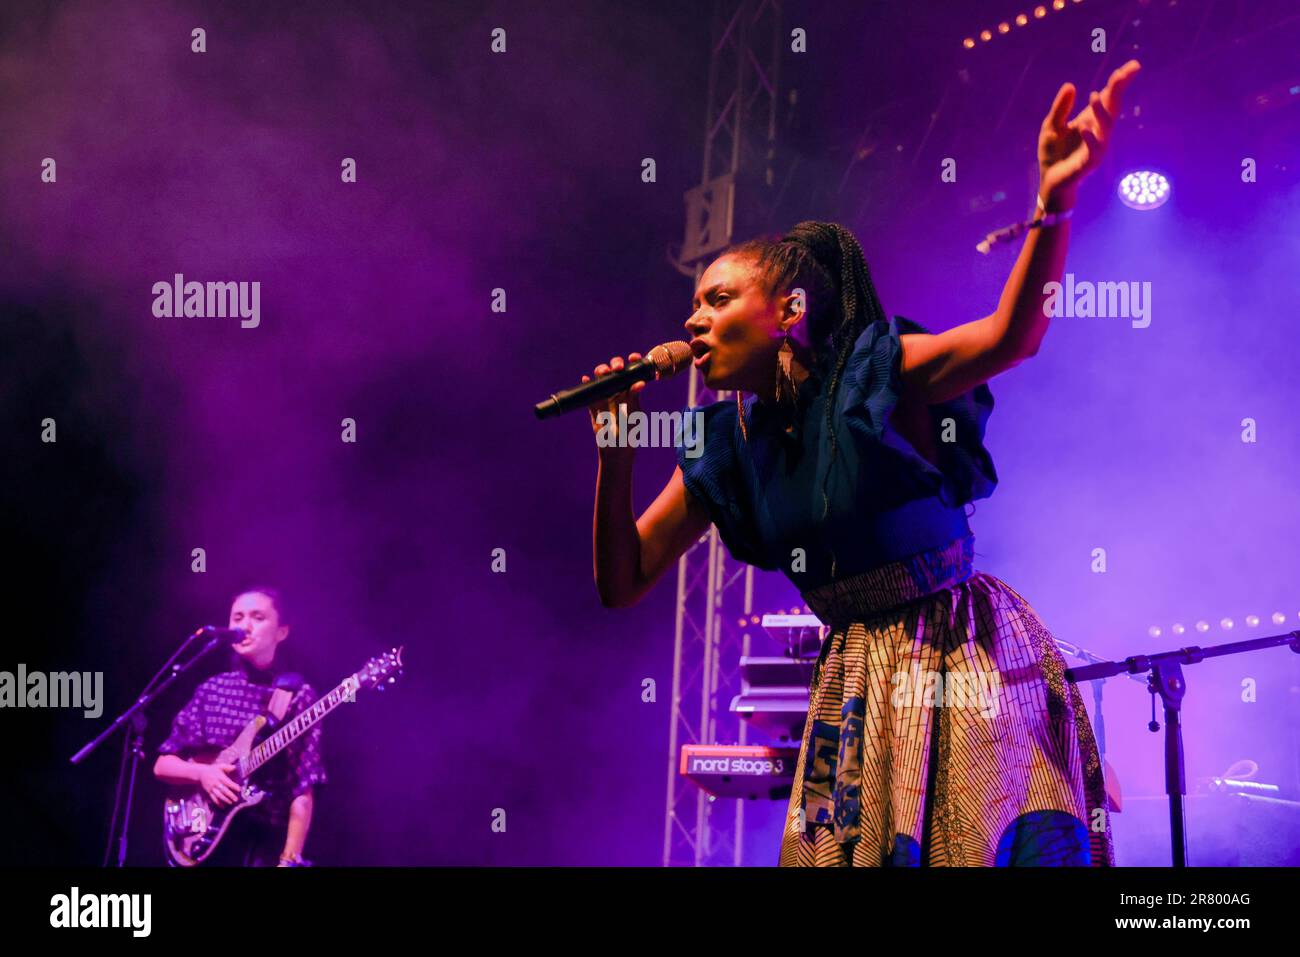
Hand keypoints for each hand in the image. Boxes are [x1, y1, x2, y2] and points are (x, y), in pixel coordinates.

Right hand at [197, 762, 240, 805]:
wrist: (201, 773)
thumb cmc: (213, 769)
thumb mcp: (220, 766)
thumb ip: (228, 767)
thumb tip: (235, 767)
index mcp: (220, 777)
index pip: (227, 782)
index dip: (233, 786)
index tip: (239, 789)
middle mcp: (216, 783)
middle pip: (223, 790)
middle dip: (230, 795)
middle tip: (236, 799)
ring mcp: (212, 788)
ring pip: (219, 795)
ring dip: (225, 800)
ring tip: (231, 803)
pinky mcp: (209, 792)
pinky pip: (213, 798)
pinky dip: (218, 803)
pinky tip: (222, 806)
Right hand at [582, 354, 644, 454]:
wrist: (616, 449)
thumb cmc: (631, 432)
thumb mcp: (634, 414)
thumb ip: (634, 398)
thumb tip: (640, 383)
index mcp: (631, 390)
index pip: (633, 371)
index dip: (633, 361)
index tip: (633, 357)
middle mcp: (619, 390)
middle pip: (615, 370)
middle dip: (615, 364)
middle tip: (618, 368)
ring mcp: (605, 396)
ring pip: (601, 378)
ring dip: (601, 371)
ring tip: (603, 373)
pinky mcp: (594, 404)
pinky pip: (589, 392)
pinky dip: (586, 384)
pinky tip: (586, 379)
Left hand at [1038, 59, 1140, 209]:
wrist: (1051, 180)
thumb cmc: (1054, 153)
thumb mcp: (1052, 126)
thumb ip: (1060, 108)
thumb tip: (1070, 85)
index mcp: (1091, 118)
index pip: (1109, 96)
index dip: (1120, 81)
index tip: (1133, 66)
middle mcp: (1099, 130)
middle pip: (1113, 106)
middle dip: (1118, 90)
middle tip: (1123, 73)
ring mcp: (1098, 145)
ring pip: (1105, 126)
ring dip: (1101, 111)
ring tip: (1094, 95)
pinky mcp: (1090, 162)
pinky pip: (1094, 148)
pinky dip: (1090, 137)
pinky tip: (1084, 126)